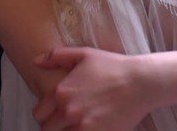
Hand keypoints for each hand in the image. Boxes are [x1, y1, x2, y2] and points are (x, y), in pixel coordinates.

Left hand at [32, 47, 151, 130]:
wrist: (140, 82)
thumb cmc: (113, 67)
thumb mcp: (84, 54)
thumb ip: (56, 56)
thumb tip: (35, 61)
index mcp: (61, 91)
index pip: (39, 113)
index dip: (46, 114)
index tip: (55, 114)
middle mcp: (67, 110)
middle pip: (47, 130)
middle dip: (54, 127)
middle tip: (67, 123)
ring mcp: (82, 126)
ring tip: (78, 126)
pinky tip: (90, 129)